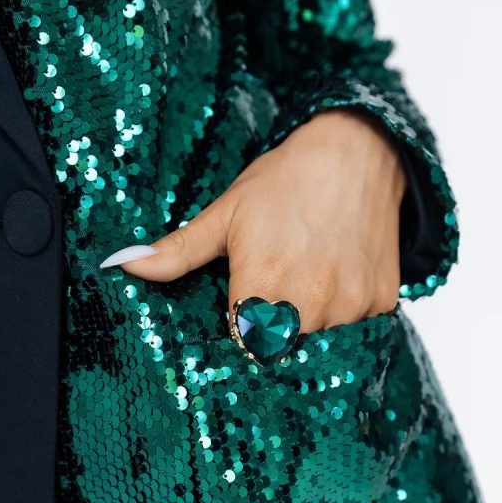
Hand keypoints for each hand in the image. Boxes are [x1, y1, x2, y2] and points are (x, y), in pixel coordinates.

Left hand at [100, 108, 406, 335]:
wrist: (359, 152)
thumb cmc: (285, 180)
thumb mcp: (226, 211)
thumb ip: (178, 250)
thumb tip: (121, 264)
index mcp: (264, 283)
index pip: (242, 346)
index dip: (239, 333)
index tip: (240, 316)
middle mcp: (310, 303)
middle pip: (280, 350)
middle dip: (272, 332)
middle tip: (274, 293)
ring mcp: (351, 305)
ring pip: (320, 343)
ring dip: (309, 325)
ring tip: (306, 280)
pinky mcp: (380, 302)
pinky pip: (356, 330)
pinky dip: (343, 314)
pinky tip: (336, 277)